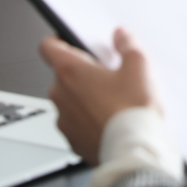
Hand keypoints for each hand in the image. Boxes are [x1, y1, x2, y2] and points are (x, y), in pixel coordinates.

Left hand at [40, 29, 157, 165]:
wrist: (133, 150)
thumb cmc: (130, 110)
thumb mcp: (138, 66)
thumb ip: (126, 44)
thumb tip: (120, 36)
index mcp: (70, 71)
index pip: (47, 47)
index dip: (59, 40)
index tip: (70, 41)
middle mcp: (60, 95)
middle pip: (62, 75)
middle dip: (82, 73)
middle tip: (107, 75)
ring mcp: (64, 120)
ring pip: (68, 100)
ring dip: (83, 98)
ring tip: (111, 101)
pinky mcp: (72, 140)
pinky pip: (75, 123)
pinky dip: (87, 120)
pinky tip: (109, 120)